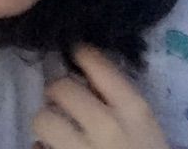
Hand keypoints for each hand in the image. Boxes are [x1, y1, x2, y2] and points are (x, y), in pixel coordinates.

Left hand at [32, 45, 167, 148]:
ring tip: (56, 134)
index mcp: (134, 110)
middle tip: (62, 102)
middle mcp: (107, 126)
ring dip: (46, 124)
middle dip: (57, 93)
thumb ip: (118, 100)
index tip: (74, 53)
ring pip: (42, 119)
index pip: (95, 62)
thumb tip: (84, 73)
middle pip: (60, 87)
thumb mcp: (145, 128)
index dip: (79, 53)